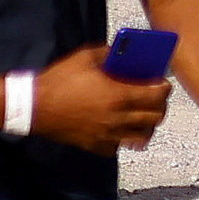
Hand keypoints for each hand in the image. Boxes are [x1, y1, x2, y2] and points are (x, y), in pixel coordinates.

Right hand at [27, 48, 171, 154]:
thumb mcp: (84, 57)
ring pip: (143, 136)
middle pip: (156, 117)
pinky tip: (117, 128)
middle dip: (160, 106)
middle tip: (154, 98)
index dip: (164, 88)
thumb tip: (122, 55)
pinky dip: (123, 138)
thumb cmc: (58, 80)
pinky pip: (120, 146)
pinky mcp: (97, 146)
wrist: (34, 107)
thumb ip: (108, 53)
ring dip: (147, 124)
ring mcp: (109, 135)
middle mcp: (118, 118)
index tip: (163, 83)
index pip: (157, 95)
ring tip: (141, 115)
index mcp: (118, 95)